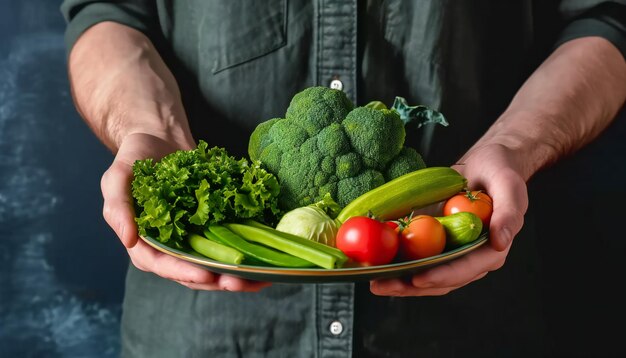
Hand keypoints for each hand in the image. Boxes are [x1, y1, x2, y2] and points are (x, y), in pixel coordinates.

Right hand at [101, 132, 270, 291]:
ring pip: (215, 264)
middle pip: (194, 272)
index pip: (163, 265)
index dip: (184, 272)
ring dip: (237, 274)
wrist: (160, 139)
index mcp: (144, 242)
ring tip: (260, 278)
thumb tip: (128, 239)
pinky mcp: (212, 226)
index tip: (207, 276)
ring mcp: (193, 238)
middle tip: (241, 282)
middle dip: (218, 280)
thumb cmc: (134, 160)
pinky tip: (267, 256)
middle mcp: (170, 246)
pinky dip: (246, 252)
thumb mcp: (117, 179)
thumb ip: (117, 208)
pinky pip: (229, 243)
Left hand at [370, 143, 527, 295]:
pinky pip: (417, 259)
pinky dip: (398, 264)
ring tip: (375, 283)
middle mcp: (471, 257)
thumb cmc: (500, 172)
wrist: (486, 165)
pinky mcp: (437, 245)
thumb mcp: (509, 185)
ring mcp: (452, 252)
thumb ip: (508, 213)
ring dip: (400, 282)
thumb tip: (500, 242)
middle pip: (441, 280)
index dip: (442, 276)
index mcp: (491, 249)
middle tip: (383, 285)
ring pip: (426, 275)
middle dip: (411, 286)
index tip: (418, 278)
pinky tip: (377, 265)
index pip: (465, 269)